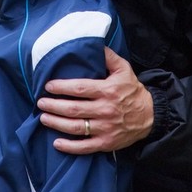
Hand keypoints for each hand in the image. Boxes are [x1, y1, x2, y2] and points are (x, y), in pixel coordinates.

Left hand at [37, 47, 153, 153]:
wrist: (150, 115)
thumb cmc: (133, 90)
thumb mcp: (124, 69)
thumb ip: (108, 57)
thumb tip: (95, 44)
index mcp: (107, 91)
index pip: (79, 89)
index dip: (61, 88)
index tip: (48, 86)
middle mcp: (105, 110)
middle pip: (73, 109)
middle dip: (53, 106)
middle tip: (40, 103)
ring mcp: (105, 128)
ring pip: (76, 127)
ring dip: (56, 123)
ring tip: (43, 118)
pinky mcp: (106, 143)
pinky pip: (85, 147)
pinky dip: (70, 147)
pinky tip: (56, 143)